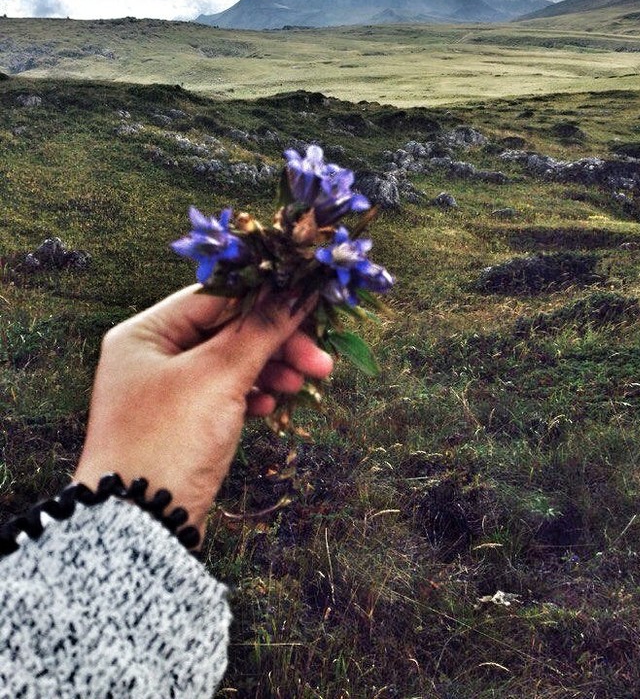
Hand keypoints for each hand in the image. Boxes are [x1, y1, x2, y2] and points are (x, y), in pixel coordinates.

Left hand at [73, 285, 333, 535]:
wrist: (141, 527)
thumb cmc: (169, 441)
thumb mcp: (219, 377)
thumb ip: (261, 330)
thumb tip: (300, 290)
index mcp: (146, 333)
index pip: (217, 299)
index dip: (266, 300)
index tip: (311, 306)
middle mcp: (153, 355)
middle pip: (228, 331)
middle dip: (276, 343)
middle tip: (320, 358)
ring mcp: (168, 390)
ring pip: (232, 363)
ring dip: (271, 368)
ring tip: (304, 383)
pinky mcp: (184, 421)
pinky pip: (227, 393)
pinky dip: (253, 394)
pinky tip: (271, 404)